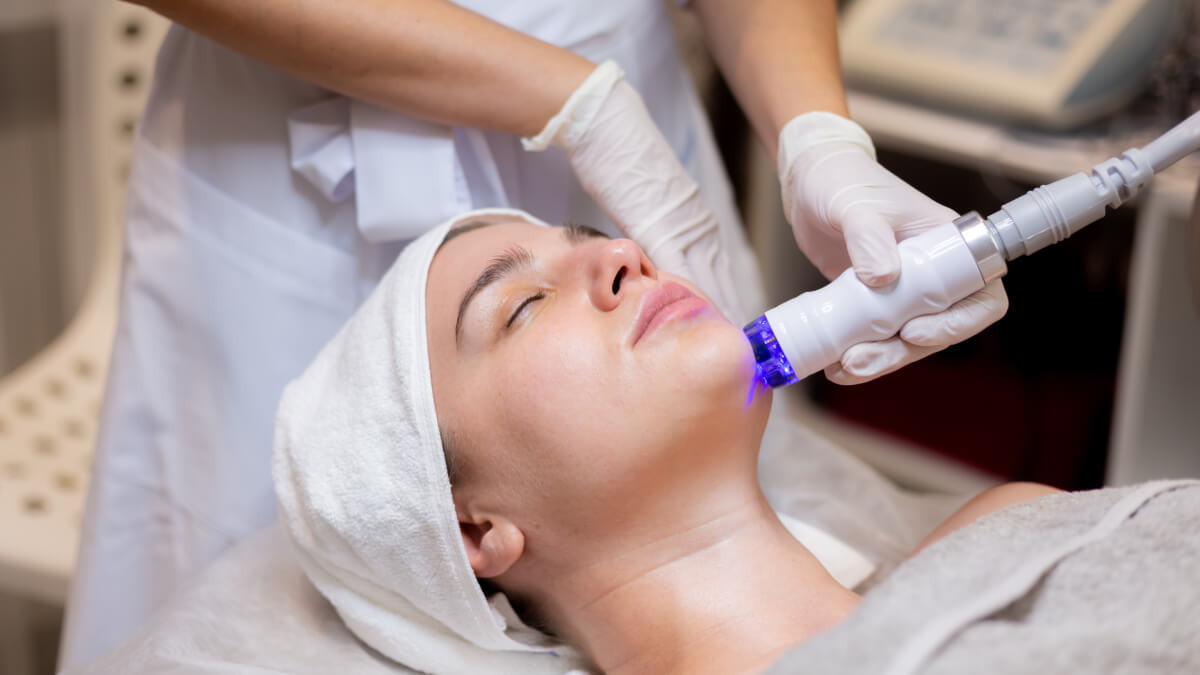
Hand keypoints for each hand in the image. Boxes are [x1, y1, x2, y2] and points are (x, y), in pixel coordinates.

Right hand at [522, 62, 745, 322]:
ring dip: (715, 314)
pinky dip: (689, 298)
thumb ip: (654, 237)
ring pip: (706, 282)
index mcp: (697, 223)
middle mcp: (698, 227)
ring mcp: (682, 227)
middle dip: (727, 317)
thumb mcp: (645, 206)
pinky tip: (694, 322)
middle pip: (720, 283)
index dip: (724, 306)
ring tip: (724, 347)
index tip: (730, 334)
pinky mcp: (659, 227)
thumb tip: (650, 269)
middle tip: (738, 351)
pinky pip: (678, 271)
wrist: (608, 124)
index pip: (717, 275)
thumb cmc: (619, 158)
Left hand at [778, 112, 1007, 382]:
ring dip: (879, 360)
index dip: (957, 323)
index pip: (980, 295)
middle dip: (903, 352)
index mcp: (947, 245)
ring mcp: (904, 291)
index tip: (912, 331)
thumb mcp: (856, 206)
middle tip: (860, 359)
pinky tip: (835, 367)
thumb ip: (869, 237)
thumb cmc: (843, 181)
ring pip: (906, 341)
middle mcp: (933, 272)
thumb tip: (883, 278)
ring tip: (843, 369)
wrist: (810, 183)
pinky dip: (859, 355)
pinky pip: (877, 338)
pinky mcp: (874, 303)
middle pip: (939, 329)